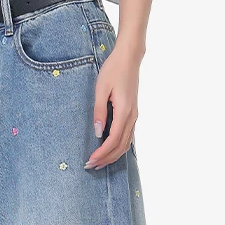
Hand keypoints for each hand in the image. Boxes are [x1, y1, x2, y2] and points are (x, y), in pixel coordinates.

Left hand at [85, 41, 142, 168]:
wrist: (129, 58)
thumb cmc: (113, 70)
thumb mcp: (101, 89)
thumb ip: (99, 112)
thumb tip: (97, 133)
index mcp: (124, 112)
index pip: (113, 140)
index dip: (101, 153)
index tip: (90, 161)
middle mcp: (132, 117)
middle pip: (121, 146)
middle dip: (106, 159)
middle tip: (91, 166)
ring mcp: (134, 116)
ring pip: (126, 143)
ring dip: (112, 155)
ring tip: (98, 162)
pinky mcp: (133, 114)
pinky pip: (127, 136)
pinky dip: (118, 147)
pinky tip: (109, 149)